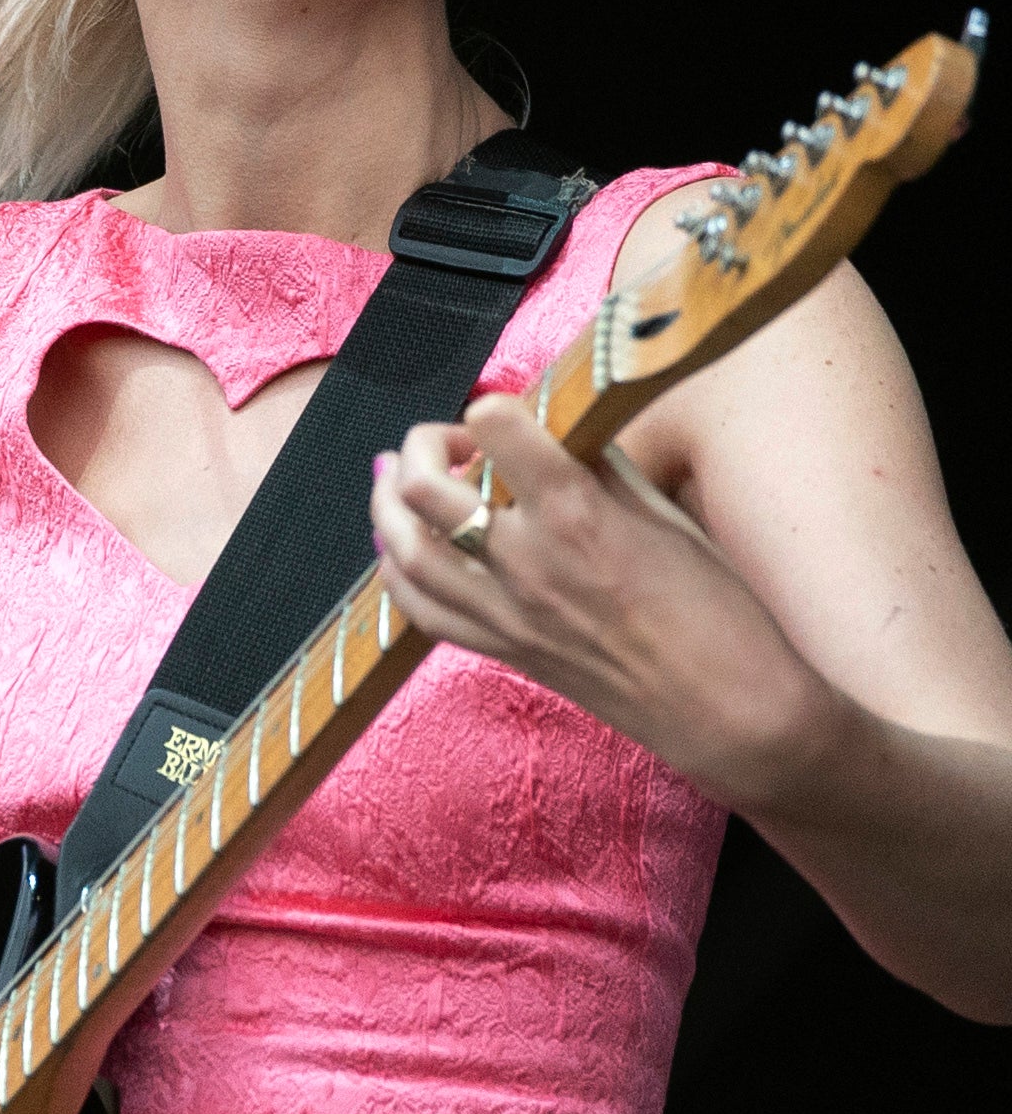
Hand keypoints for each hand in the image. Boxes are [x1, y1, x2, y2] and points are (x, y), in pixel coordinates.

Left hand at [369, 392, 835, 813]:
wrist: (725, 707)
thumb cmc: (714, 608)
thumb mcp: (662, 512)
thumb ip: (597, 465)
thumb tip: (551, 430)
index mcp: (575, 511)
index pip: (494, 427)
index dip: (490, 406)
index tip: (501, 411)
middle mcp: (528, 560)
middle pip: (425, 487)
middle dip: (419, 446)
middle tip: (441, 441)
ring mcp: (508, 612)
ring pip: (405, 551)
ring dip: (387, 505)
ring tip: (392, 478)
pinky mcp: (504, 650)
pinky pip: (422, 613)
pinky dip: (396, 573)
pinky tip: (400, 548)